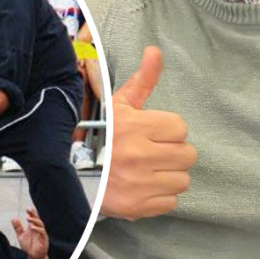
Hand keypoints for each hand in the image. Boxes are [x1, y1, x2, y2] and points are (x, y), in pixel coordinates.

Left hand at [11, 207, 47, 258]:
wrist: (33, 257)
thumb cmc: (28, 246)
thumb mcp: (21, 236)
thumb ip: (18, 228)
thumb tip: (13, 218)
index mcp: (33, 227)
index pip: (34, 218)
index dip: (32, 213)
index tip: (28, 208)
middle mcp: (38, 229)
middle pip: (37, 219)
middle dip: (33, 214)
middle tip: (28, 209)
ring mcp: (42, 234)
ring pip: (41, 225)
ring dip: (35, 221)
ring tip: (28, 218)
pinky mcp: (44, 240)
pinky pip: (42, 233)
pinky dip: (38, 229)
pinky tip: (32, 227)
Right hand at [103, 46, 196, 220]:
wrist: (72, 176)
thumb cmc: (100, 137)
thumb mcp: (118, 105)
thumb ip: (142, 80)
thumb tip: (155, 51)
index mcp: (133, 126)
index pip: (180, 127)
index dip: (168, 130)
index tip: (151, 133)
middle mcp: (137, 154)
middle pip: (187, 155)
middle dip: (172, 153)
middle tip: (152, 153)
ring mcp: (138, 183)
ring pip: (182, 179)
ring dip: (168, 176)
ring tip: (147, 171)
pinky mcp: (137, 207)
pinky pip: (171, 202)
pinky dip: (160, 197)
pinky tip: (144, 187)